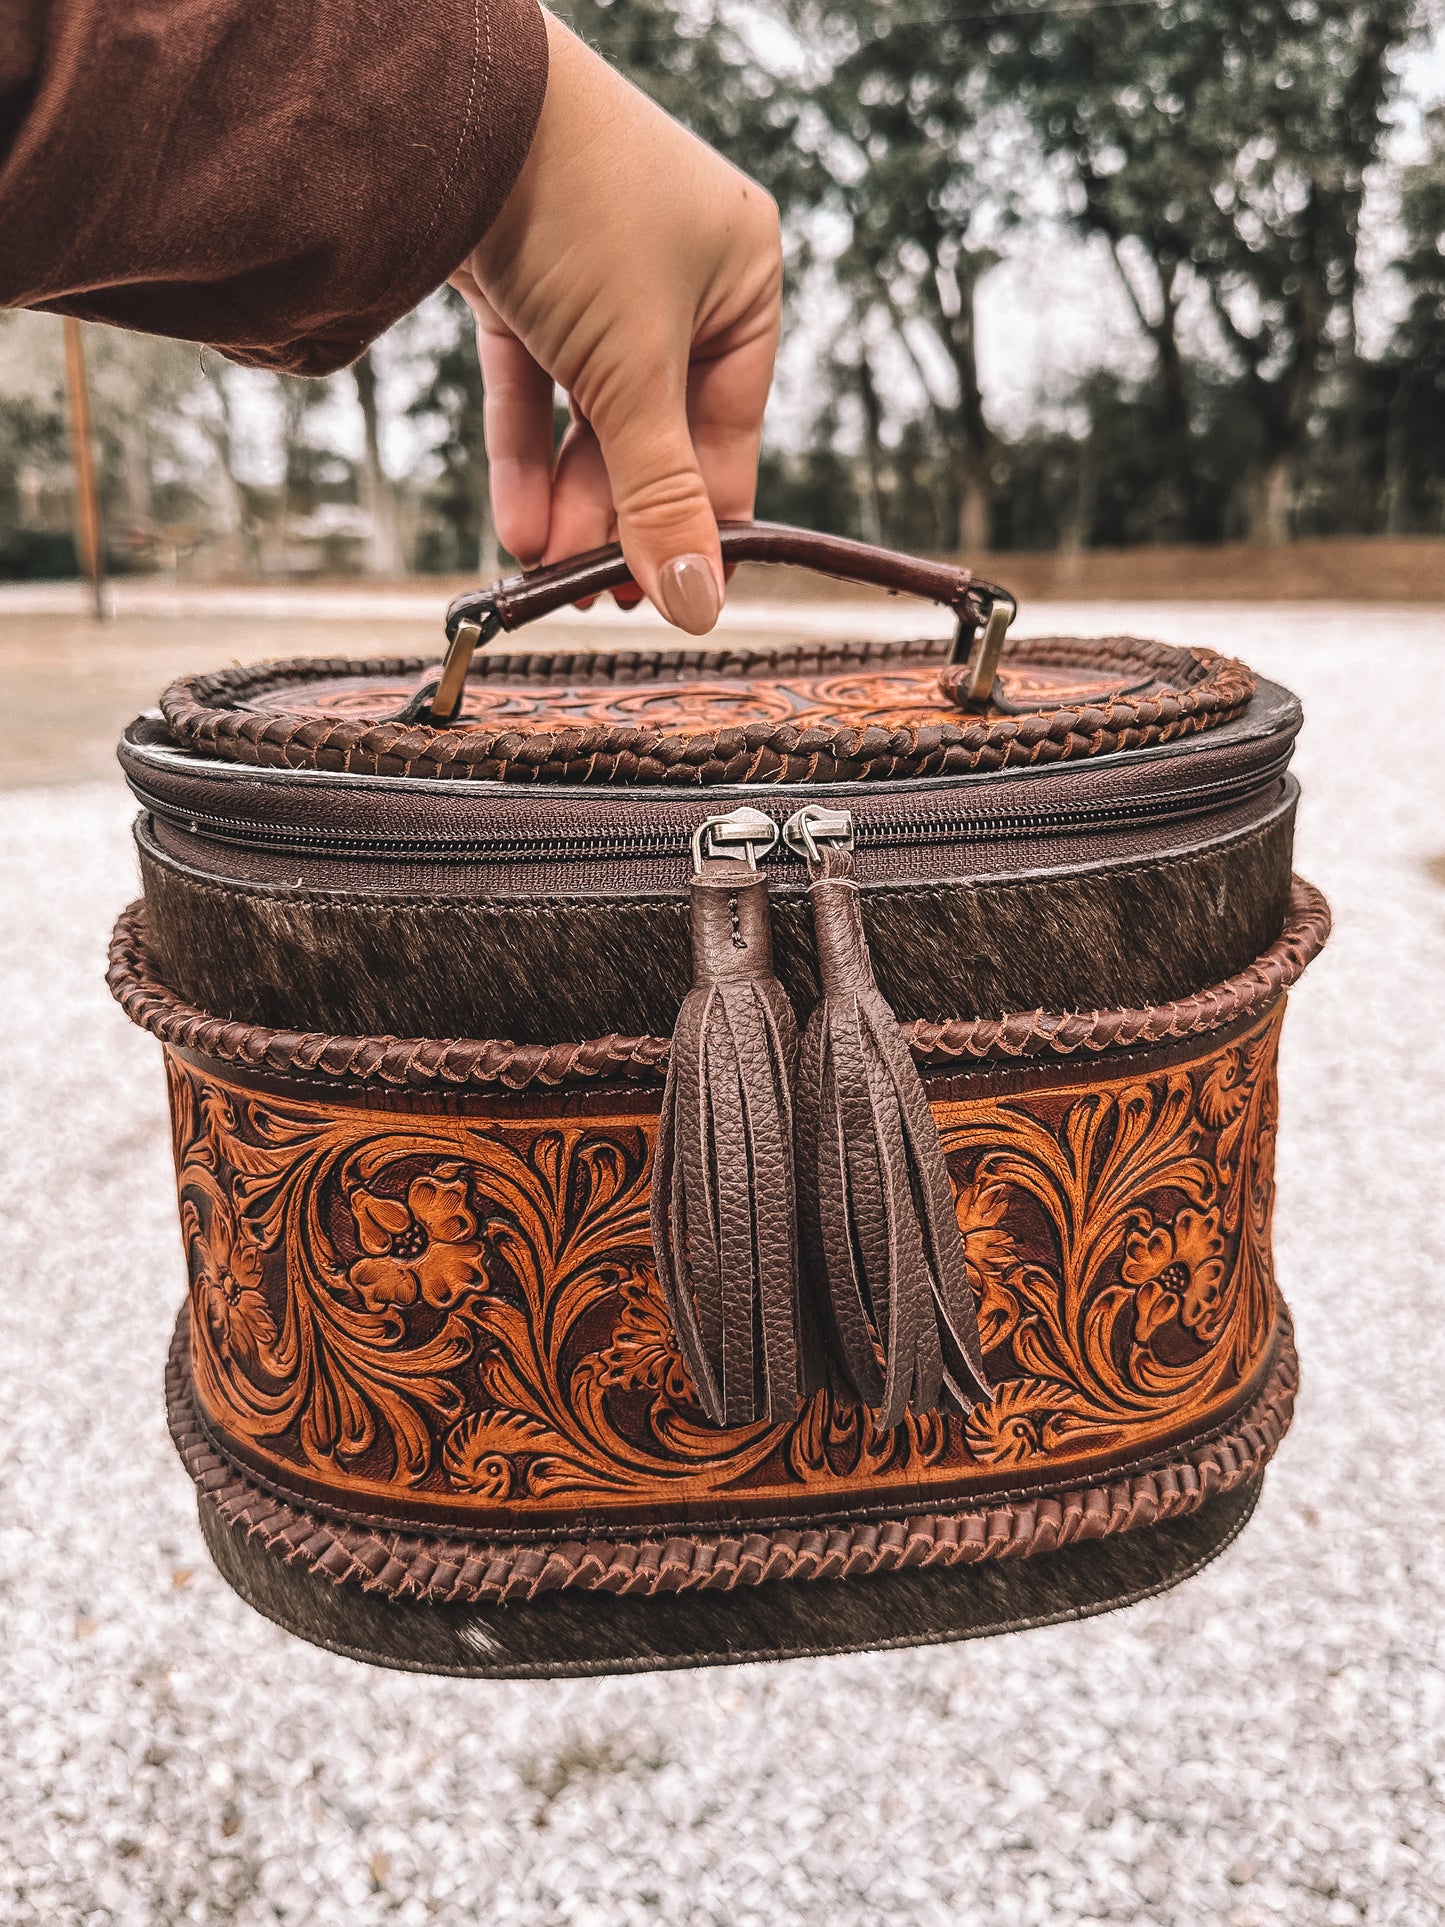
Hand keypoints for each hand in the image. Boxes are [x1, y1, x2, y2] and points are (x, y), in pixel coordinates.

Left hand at [449, 10, 780, 632]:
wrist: (453, 106)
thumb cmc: (580, 212)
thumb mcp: (634, 374)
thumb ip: (660, 497)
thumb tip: (697, 608)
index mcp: (742, 281)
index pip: (728, 435)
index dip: (694, 525)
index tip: (660, 598)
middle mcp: (678, 275)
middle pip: (653, 433)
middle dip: (615, 519)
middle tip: (586, 597)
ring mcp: (595, 275)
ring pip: (590, 416)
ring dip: (569, 501)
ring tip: (542, 574)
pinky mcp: (523, 276)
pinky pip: (535, 385)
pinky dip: (527, 454)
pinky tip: (519, 530)